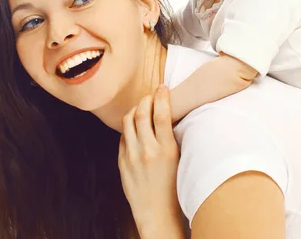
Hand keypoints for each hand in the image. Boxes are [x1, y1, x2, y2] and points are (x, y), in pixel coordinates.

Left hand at [118, 85, 183, 238]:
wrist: (156, 213)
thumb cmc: (172, 188)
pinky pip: (122, 136)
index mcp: (167, 150)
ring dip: (135, 110)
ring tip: (141, 107)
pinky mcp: (122, 162)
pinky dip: (128, 127)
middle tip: (151, 95)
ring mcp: (132, 156)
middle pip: (142, 113)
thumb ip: (169, 138)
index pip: (162, 114)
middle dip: (146, 99)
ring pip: (128, 121)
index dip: (162, 96)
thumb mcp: (178, 160)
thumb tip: (164, 115)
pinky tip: (134, 126)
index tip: (163, 87)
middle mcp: (148, 150)